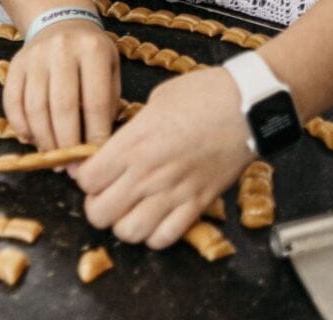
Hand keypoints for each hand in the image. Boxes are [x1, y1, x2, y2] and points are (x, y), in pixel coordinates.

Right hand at [2, 20, 119, 150]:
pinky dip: (21, 127)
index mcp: (93, 49)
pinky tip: (33, 140)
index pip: (96, 101)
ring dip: (45, 140)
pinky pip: (12, 102)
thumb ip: (107, 102)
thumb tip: (96, 148)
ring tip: (55, 158)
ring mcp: (35, 56)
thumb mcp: (111, 67)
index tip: (96, 158)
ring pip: (35, 108)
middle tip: (72, 167)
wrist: (62, 21)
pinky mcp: (15, 64)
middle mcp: (62, 49)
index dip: (95, 134)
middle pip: (62, 107)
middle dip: (67, 144)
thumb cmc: (91, 54)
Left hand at [73, 65, 251, 248]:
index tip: (92, 170)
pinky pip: (163, 238)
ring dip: (124, 223)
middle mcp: (148, 173)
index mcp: (134, 141)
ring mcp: (173, 193)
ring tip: (131, 208)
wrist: (247, 105)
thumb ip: (134, 128)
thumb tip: (121, 145)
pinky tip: (157, 216)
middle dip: (97, 204)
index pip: (88, 179)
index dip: (85, 176)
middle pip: (99, 213)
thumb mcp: (157, 99)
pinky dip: (154, 234)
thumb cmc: (204, 93)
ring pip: (128, 232)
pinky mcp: (197, 205)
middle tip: (107, 192)